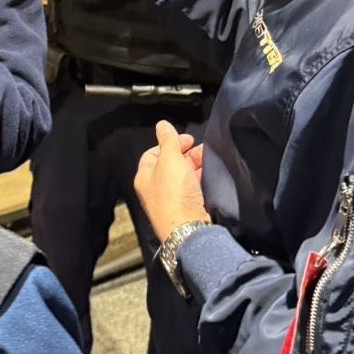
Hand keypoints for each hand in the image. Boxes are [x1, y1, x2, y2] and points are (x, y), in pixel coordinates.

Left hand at [134, 119, 209, 244]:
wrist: (189, 229)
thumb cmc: (174, 196)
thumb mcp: (170, 159)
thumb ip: (168, 140)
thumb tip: (162, 125)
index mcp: (145, 177)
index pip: (154, 152)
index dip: (170, 143)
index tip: (186, 139)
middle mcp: (155, 189)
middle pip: (170, 164)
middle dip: (187, 155)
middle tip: (200, 151)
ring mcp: (170, 200)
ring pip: (184, 176)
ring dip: (196, 167)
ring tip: (207, 163)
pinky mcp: (185, 209)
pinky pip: (193, 189)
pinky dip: (201, 181)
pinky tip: (209, 178)